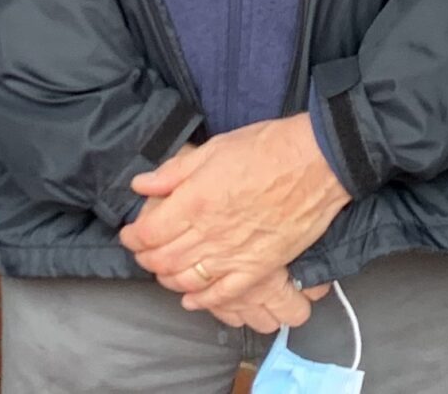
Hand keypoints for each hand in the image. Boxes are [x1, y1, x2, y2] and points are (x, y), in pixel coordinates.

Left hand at [120, 114, 350, 321]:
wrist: (318, 163)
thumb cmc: (267, 148)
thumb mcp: (214, 149)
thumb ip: (174, 172)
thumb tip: (141, 185)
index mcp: (195, 201)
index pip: (148, 233)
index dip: (132, 236)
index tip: (129, 232)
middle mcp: (209, 233)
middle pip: (163, 259)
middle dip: (145, 258)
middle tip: (142, 251)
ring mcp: (234, 255)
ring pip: (186, 280)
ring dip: (168, 278)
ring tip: (164, 269)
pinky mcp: (258, 267)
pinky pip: (223, 295)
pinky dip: (202, 300)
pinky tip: (191, 298)